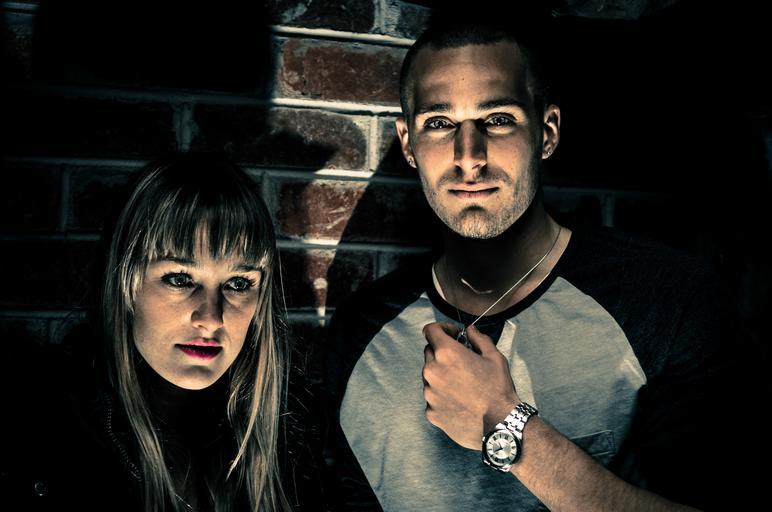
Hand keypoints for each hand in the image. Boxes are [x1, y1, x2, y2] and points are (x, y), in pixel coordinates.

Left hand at [422, 322, 518, 449]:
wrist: (499, 426)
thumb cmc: (498, 390)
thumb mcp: (495, 357)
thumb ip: (479, 339)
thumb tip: (470, 330)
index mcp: (446, 353)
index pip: (430, 330)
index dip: (442, 329)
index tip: (453, 335)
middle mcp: (432, 371)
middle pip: (429, 353)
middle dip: (443, 353)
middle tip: (462, 362)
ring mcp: (429, 393)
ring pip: (430, 377)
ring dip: (442, 376)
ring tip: (463, 385)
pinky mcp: (431, 412)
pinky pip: (433, 398)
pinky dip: (442, 396)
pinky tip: (460, 401)